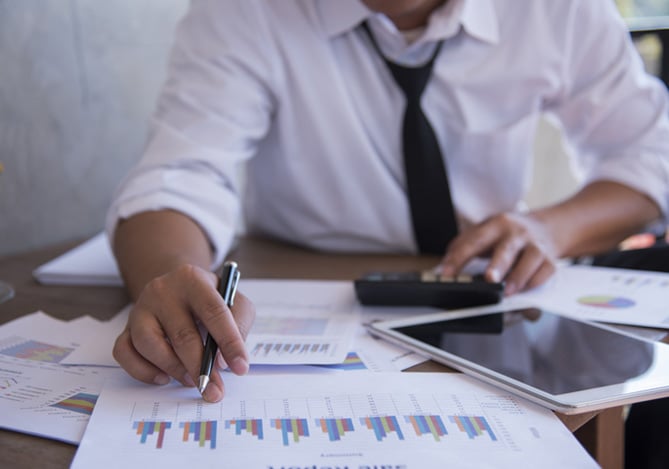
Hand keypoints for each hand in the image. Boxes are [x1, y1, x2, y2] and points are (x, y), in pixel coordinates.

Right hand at [112, 264, 254, 402]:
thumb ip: (238, 324)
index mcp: (193, 279)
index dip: (229, 342)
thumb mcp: (234, 301)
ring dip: (174, 370)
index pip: (214, 311)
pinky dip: (143, 371)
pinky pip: (125, 353)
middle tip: (215, 390)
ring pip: (148, 345)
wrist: (178, 287)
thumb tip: (221, 361)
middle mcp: (162, 291)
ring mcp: (140, 309)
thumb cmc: (210, 299)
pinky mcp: (126, 327)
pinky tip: (164, 377)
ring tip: (192, 380)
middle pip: (182, 334)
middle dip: (201, 368)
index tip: (241, 368)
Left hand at [439, 212, 557, 294]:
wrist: (546, 228)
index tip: (446, 274)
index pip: (474, 240)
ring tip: (507, 292)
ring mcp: (535, 245)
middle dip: (498, 265)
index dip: (459, 257)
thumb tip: (442, 269)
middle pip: (506, 249)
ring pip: (530, 261)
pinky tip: (525, 292)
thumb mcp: (485, 232)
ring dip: (518, 278)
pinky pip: (545, 272)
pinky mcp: (549, 260)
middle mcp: (516, 233)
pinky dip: (535, 283)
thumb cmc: (507, 235)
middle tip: (489, 279)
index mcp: (495, 225)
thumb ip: (463, 247)